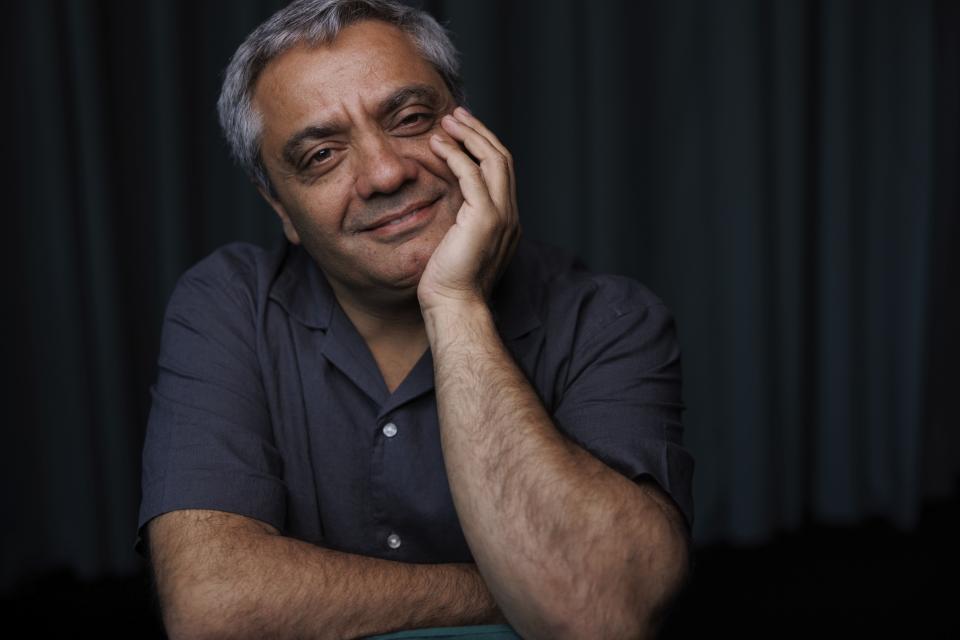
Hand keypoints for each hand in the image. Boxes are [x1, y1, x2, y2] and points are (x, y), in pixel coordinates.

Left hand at [418, 107, 519, 312]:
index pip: (501, 172)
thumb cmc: (449, 282)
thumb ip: (461, 219)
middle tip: (456, 115)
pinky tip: (437, 145)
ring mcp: (501, 216)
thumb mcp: (458, 243)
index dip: (483, 146)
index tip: (462, 130)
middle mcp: (510, 214)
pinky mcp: (485, 218)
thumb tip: (448, 202)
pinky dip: (455, 155)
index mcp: (506, 220)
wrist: (455, 305)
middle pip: (502, 159)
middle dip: (479, 132)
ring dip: (469, 135)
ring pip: (494, 160)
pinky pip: (472, 175)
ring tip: (447, 121)